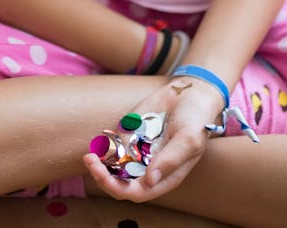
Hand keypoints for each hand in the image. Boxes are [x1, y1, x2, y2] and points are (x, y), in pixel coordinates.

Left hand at [84, 77, 222, 201]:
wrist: (190, 94)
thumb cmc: (195, 121)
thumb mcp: (188, 140)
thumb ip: (170, 161)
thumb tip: (149, 181)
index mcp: (164, 177)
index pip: (137, 192)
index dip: (119, 189)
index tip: (105, 176)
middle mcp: (148, 167)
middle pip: (120, 182)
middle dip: (103, 176)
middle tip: (90, 161)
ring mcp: (137, 150)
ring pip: (112, 165)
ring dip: (99, 162)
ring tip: (90, 153)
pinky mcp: (130, 134)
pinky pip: (112, 144)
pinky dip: (103, 144)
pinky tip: (100, 138)